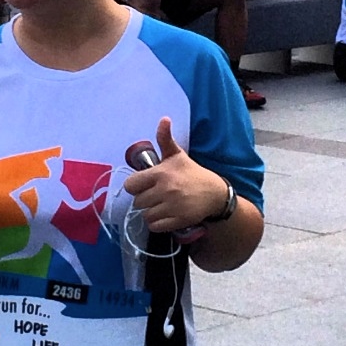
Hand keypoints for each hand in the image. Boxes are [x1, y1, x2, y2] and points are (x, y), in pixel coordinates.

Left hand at [122, 117, 227, 232]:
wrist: (215, 193)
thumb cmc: (192, 174)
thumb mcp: (177, 155)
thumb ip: (165, 139)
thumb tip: (164, 119)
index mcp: (161, 173)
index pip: (131, 185)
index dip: (136, 186)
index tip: (145, 185)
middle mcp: (165, 190)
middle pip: (138, 202)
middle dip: (145, 200)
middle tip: (156, 196)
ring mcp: (172, 207)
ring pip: (146, 215)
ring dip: (151, 212)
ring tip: (162, 205)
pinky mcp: (178, 221)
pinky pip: (155, 226)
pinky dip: (158, 223)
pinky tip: (167, 215)